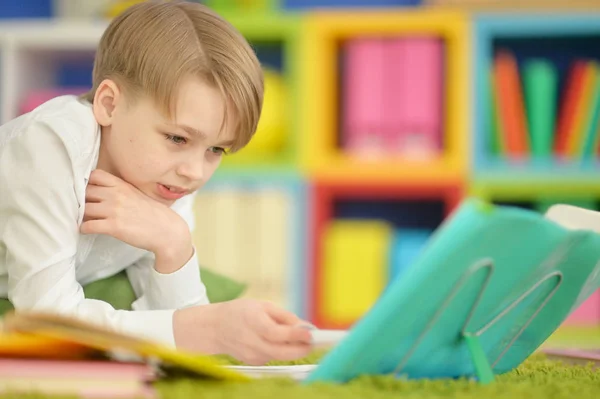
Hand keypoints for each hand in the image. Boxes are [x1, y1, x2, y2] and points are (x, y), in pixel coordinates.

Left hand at [80, 170, 192, 268]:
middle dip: (82, 200)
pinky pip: (87, 226)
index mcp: (122, 185)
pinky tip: (88, 230)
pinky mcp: (113, 226)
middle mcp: (116, 194)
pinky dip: (83, 229)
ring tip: (85, 220)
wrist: (166, 230)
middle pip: (85, 192)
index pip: (95, 175)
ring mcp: (114, 210)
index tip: (89, 192)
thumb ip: (119, 190)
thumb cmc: (153, 214)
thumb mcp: (136, 194)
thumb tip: (101, 193)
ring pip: (83, 209)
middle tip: (84, 208)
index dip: (88, 183)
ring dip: (81, 215)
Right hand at [174, 299, 312, 364]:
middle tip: (315, 343)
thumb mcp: (262, 305)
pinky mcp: (253, 361)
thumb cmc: (240, 312)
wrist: (215, 328)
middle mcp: (251, 341)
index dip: (296, 335)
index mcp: (253, 322)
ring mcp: (251, 354)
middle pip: (281, 351)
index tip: (311, 334)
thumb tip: (305, 326)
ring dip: (294, 349)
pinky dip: (281, 350)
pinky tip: (279, 341)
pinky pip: (273, 356)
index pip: (277, 333)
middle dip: (302, 349)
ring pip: (280, 356)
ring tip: (301, 339)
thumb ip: (284, 316)